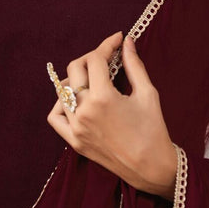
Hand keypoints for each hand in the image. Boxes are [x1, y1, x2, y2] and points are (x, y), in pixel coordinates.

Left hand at [47, 31, 176, 198]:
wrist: (151, 167)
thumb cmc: (153, 129)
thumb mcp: (147, 93)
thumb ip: (134, 64)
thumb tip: (127, 42)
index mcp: (103, 98)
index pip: (96, 59)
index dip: (107, 45)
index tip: (118, 40)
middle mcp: (84, 111)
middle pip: (75, 69)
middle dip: (92, 57)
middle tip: (107, 57)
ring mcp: (76, 128)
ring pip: (63, 90)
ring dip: (76, 77)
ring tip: (93, 76)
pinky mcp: (74, 141)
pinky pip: (55, 117)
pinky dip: (61, 103)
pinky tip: (76, 99)